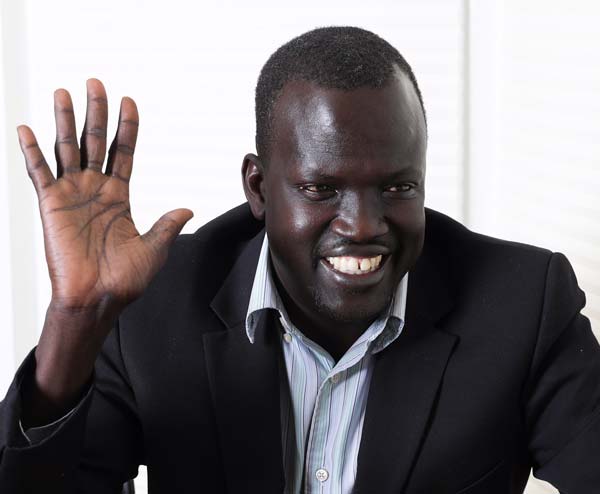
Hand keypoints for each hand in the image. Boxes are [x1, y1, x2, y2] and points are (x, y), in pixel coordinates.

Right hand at [17, 79, 192, 310]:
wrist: (98, 297)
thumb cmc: (124, 278)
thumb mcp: (154, 248)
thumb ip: (167, 225)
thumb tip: (187, 209)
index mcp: (119, 196)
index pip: (124, 152)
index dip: (126, 127)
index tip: (129, 101)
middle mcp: (95, 190)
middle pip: (96, 141)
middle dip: (96, 112)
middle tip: (96, 82)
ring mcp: (72, 194)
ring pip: (67, 148)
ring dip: (64, 120)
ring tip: (63, 92)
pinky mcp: (51, 204)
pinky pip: (39, 172)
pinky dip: (32, 151)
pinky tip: (26, 128)